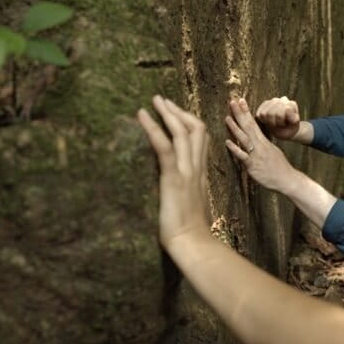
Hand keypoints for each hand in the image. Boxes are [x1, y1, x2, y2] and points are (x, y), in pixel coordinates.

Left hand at [137, 95, 209, 246]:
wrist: (193, 243)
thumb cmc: (191, 232)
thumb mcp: (192, 204)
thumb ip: (188, 190)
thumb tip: (177, 186)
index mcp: (201, 174)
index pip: (201, 140)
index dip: (189, 123)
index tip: (177, 114)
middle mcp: (196, 168)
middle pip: (195, 129)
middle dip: (179, 112)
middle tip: (163, 101)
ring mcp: (187, 171)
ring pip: (182, 132)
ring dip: (167, 113)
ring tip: (154, 100)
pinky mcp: (173, 178)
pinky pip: (164, 147)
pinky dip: (153, 128)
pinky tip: (142, 116)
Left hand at [226, 98, 297, 191]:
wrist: (287, 179)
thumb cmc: (278, 166)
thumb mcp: (272, 150)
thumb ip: (263, 142)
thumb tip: (256, 136)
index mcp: (263, 141)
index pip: (253, 123)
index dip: (246, 111)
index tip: (240, 100)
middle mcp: (259, 145)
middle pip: (248, 126)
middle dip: (240, 114)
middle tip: (232, 101)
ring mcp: (256, 155)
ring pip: (244, 139)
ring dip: (235, 128)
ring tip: (227, 117)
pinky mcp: (253, 166)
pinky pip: (243, 156)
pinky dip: (235, 149)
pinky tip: (228, 142)